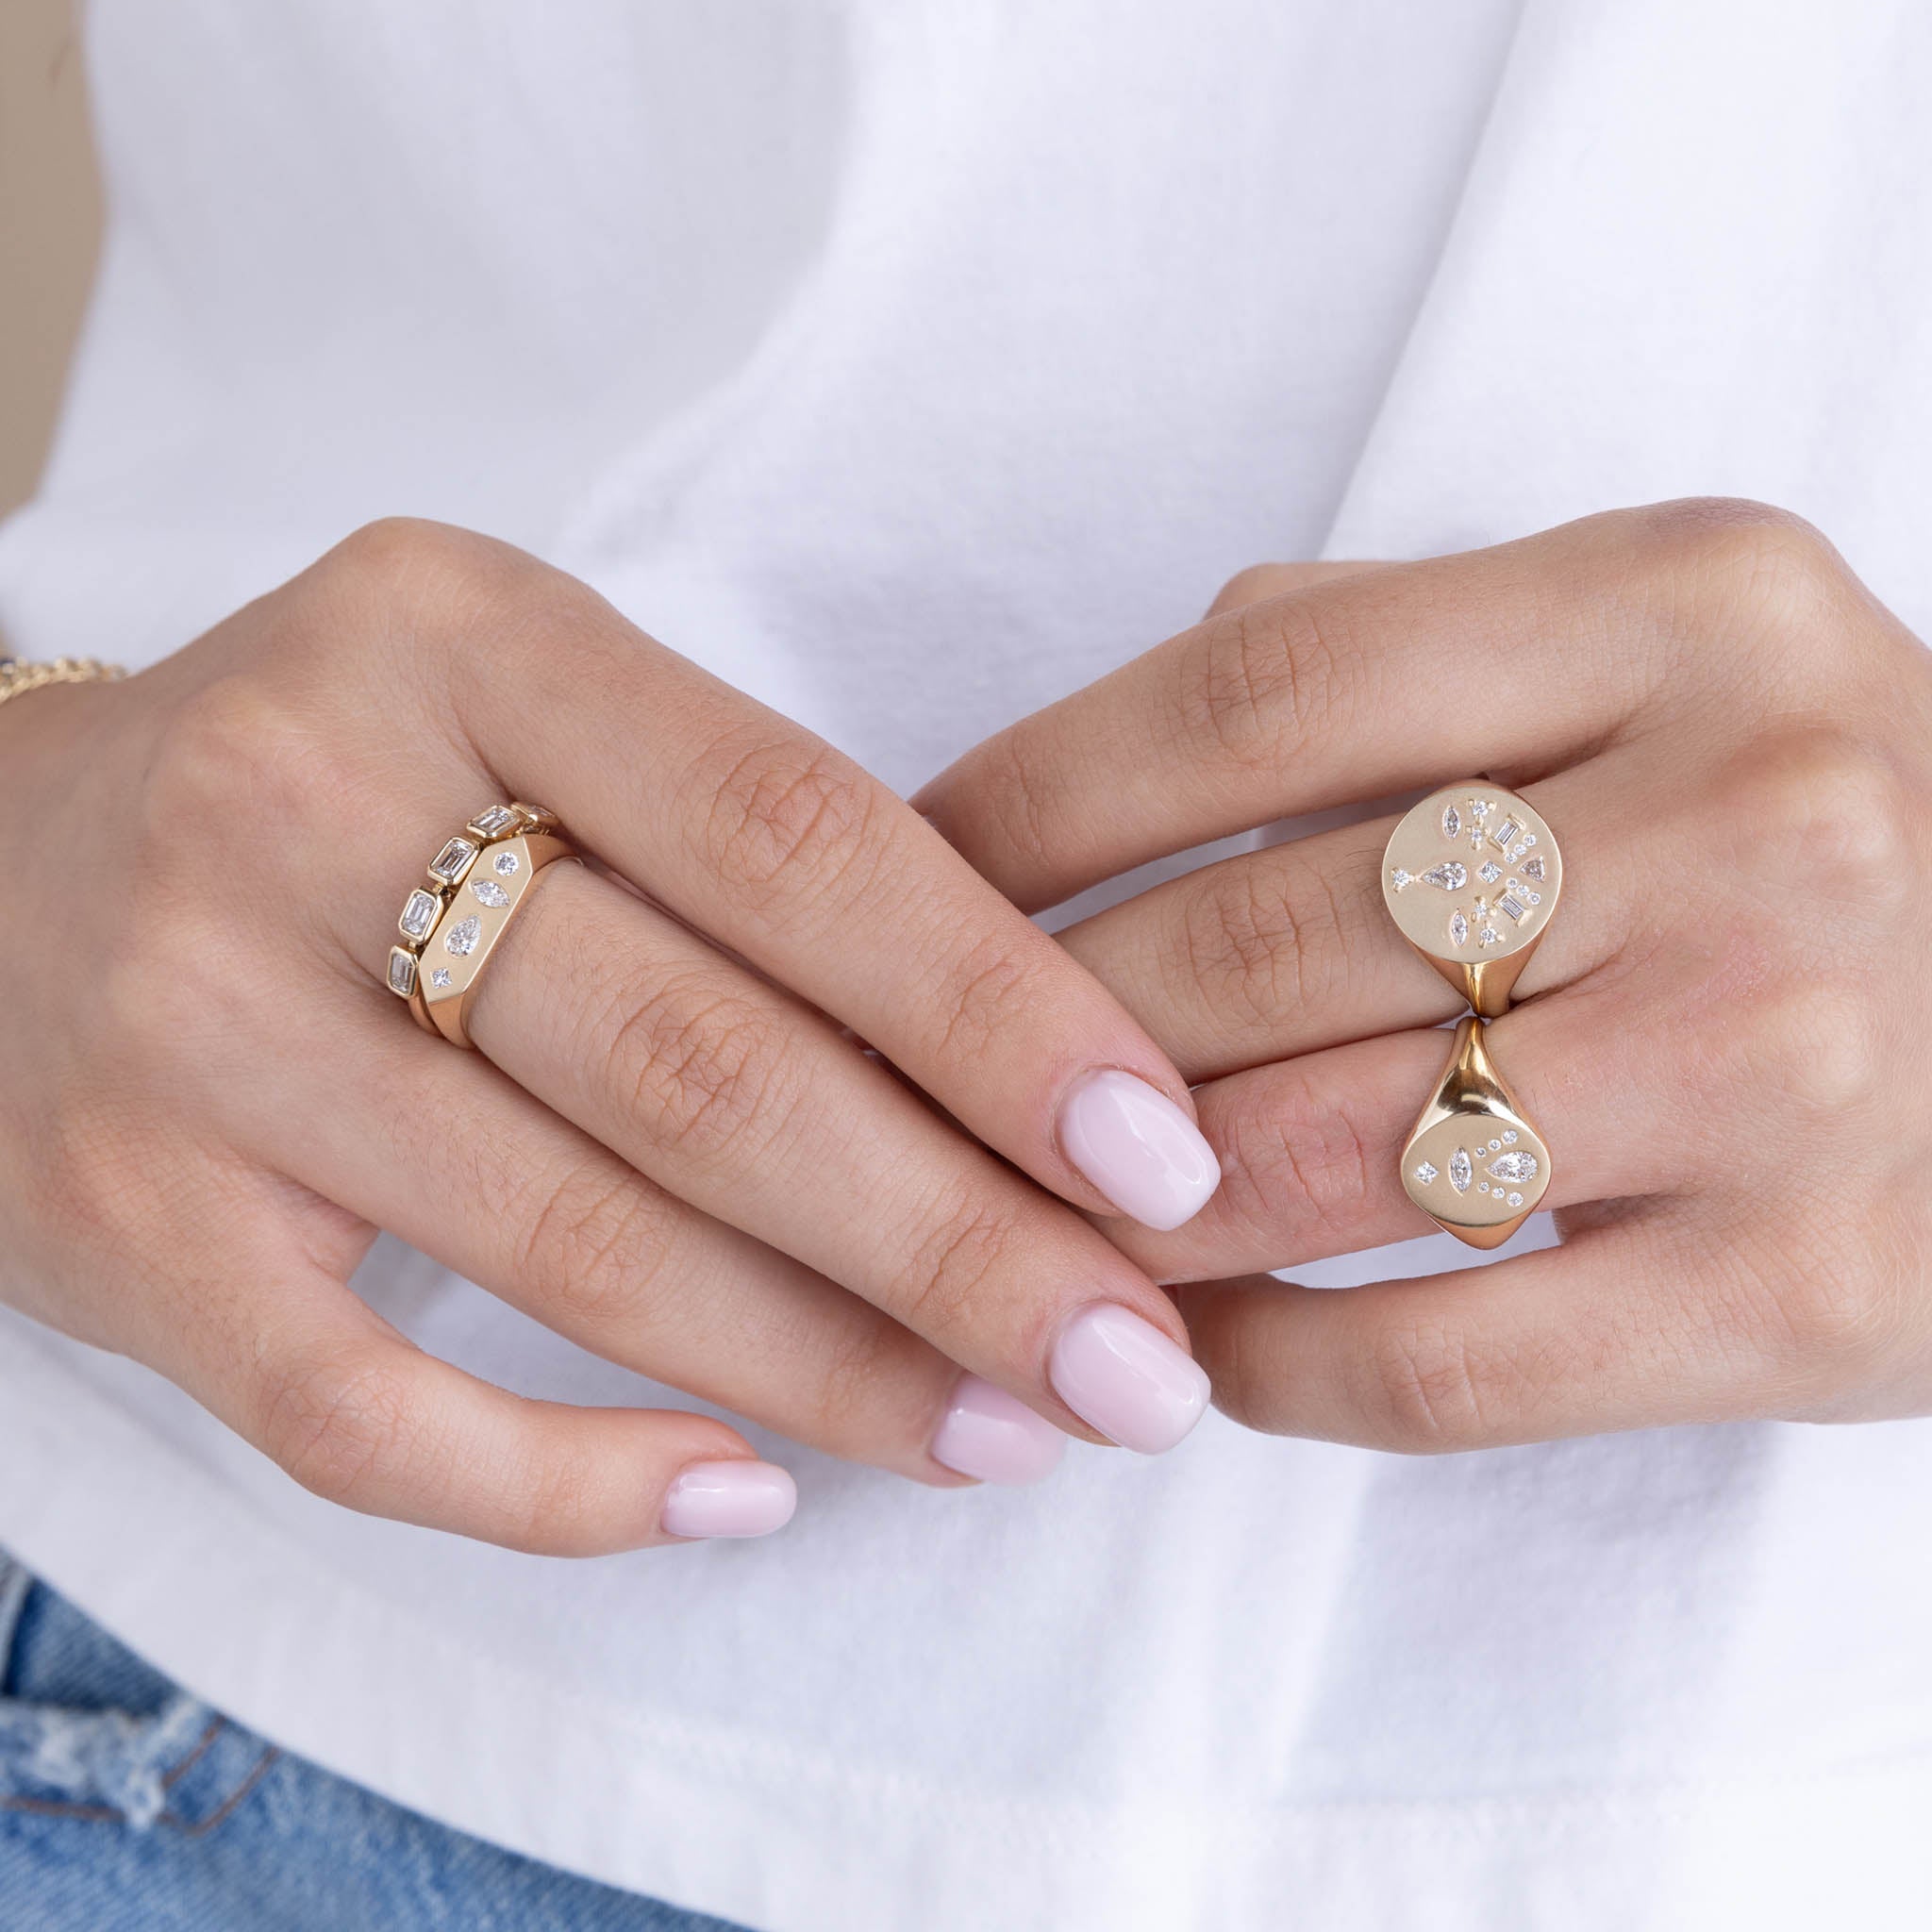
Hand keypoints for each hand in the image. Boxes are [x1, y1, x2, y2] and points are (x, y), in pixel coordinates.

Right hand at [0, 520, 1220, 1552]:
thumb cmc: (349, 803)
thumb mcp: (529, 721)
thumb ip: (750, 853)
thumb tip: (1038, 1085)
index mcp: (460, 634)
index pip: (796, 835)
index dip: (1001, 1013)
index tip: (1162, 1160)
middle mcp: (303, 802)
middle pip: (704, 1061)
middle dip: (958, 1237)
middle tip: (1134, 1362)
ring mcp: (186, 1022)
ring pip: (572, 1244)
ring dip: (827, 1370)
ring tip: (1005, 1432)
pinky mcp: (113, 1219)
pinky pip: (366, 1413)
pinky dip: (570, 1486)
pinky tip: (748, 1500)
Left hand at [918, 501, 1931, 1449]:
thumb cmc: (1826, 826)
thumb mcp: (1675, 654)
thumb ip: (1409, 657)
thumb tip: (1120, 740)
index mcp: (1690, 607)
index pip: (1255, 688)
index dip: (1032, 796)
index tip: (904, 872)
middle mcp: (1763, 810)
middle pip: (1259, 936)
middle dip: (1032, 1033)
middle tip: (913, 1082)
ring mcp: (1803, 1058)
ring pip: (1319, 1154)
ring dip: (1117, 1212)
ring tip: (1010, 1220)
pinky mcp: (1828, 1292)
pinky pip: (1447, 1363)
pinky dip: (1268, 1364)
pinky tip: (1194, 1343)